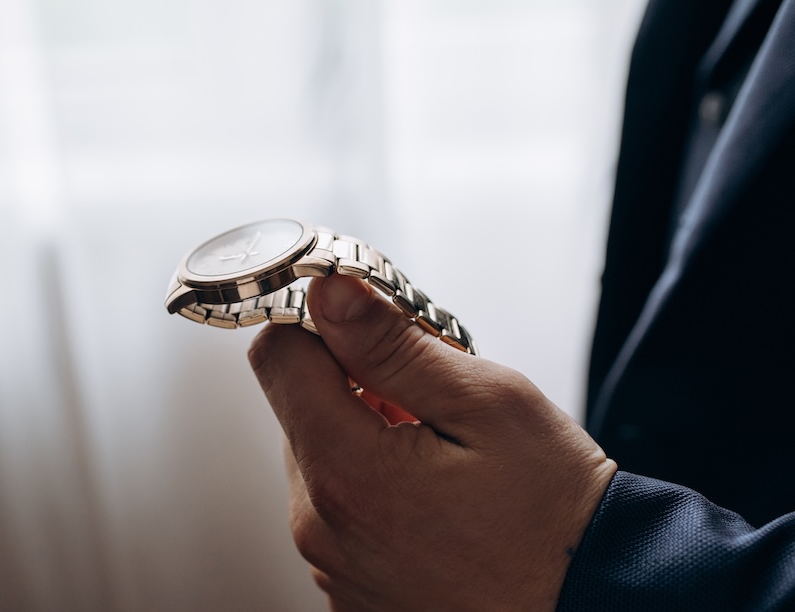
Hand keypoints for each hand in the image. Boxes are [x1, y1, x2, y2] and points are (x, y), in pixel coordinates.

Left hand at [248, 274, 616, 610]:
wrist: (597, 603)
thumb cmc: (556, 513)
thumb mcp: (489, 404)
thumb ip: (393, 345)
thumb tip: (328, 293)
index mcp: (347, 473)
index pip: (278, 358)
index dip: (320, 323)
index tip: (366, 323)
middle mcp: (321, 527)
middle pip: (299, 410)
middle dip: (354, 385)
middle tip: (430, 394)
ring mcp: (331, 566)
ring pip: (320, 460)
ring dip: (365, 438)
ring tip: (440, 451)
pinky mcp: (348, 589)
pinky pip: (338, 513)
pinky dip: (374, 490)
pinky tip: (434, 497)